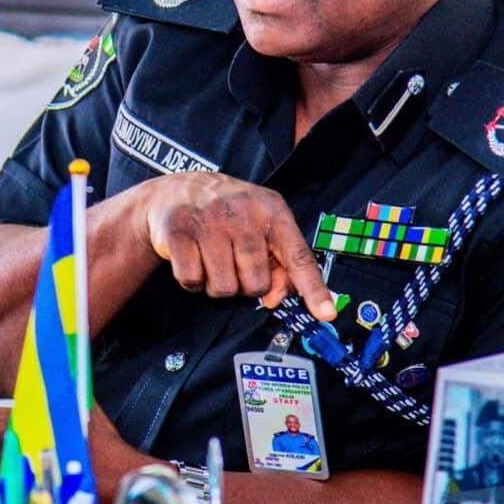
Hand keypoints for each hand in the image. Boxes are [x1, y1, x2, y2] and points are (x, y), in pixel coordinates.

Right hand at [134, 171, 334, 318]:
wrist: (177, 190)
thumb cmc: (227, 214)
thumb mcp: (261, 227)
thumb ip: (279, 264)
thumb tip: (276, 299)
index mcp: (272, 211)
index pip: (298, 256)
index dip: (314, 288)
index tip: (327, 313)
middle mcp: (243, 213)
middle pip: (256, 284)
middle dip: (244, 284)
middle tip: (233, 263)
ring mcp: (209, 221)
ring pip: (223, 288)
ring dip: (216, 284)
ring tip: (211, 259)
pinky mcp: (177, 232)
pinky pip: (192, 281)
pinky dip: (191, 280)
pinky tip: (192, 258)